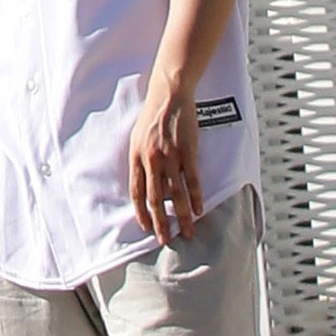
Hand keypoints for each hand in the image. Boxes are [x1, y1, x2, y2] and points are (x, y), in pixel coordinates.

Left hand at [129, 80, 201, 244]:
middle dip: (160, 222)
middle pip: (155, 198)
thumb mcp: (137, 138)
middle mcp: (151, 159)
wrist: (168, 96)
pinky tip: (199, 210)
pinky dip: (196, 197)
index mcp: (136, 157)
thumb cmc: (152, 117)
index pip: (136, 191)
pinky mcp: (188, 151)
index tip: (146, 228)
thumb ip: (140, 160)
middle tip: (165, 240)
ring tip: (187, 231)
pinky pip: (192, 180)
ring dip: (182, 216)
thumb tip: (145, 182)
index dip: (141, 212)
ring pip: (175, 193)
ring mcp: (170, 156)